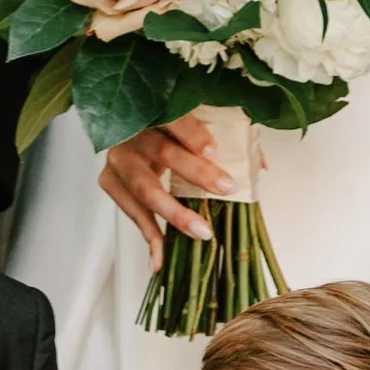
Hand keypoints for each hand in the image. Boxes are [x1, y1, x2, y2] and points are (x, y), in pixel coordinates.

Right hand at [101, 115, 229, 265]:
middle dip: (196, 172)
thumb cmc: (171, 131)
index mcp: (155, 110)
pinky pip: (133, 213)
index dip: (193, 134)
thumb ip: (227, 139)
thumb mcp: (198, 125)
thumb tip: (258, 167)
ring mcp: (118, 160)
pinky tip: (159, 260)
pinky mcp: (111, 183)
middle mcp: (133, 133)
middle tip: (225, 188)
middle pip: (163, 152)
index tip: (215, 150)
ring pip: (145, 189)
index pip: (174, 118)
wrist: (133, 134)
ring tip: (202, 232)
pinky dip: (149, 237)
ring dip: (175, 214)